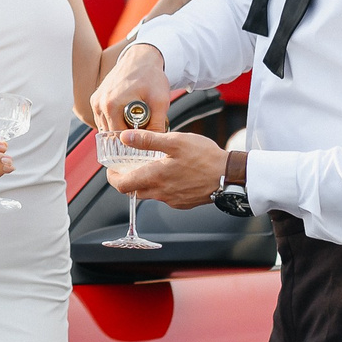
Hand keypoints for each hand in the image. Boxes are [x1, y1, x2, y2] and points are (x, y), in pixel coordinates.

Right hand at [91, 42, 171, 138]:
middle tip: (142, 130)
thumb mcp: (160, 101)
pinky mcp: (95, 98)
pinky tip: (126, 117)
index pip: (119, 137)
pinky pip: (102, 118)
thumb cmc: (150, 76)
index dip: (134, 141)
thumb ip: (158, 124)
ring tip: (135, 122)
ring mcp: (96, 101)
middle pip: (111, 134)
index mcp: (112, 106)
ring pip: (105, 127)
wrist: (141, 57)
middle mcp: (99, 104)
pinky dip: (113, 121)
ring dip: (119, 128)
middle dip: (127, 135)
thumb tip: (156, 142)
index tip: (144, 138)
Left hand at [103, 128, 225, 208]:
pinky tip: (171, 173)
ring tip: (152, 165)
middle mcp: (160, 193)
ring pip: (149, 193)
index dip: (112, 177)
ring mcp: (172, 200)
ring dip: (145, 182)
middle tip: (129, 165)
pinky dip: (162, 186)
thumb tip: (125, 138)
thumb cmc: (205, 158)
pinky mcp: (183, 203)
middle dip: (127, 179)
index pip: (122, 185)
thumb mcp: (175, 142)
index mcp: (154, 178)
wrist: (229, 176)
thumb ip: (148, 140)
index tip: (112, 168)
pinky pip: (165, 196)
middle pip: (133, 191)